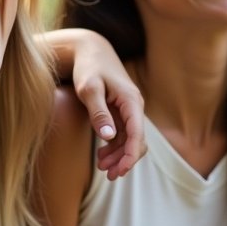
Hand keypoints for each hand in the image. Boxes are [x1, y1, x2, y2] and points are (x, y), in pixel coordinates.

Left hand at [69, 33, 145, 178]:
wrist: (90, 50)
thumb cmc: (88, 67)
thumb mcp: (89, 88)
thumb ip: (99, 112)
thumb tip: (109, 136)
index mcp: (131, 101)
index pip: (138, 134)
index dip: (131, 155)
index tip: (120, 171)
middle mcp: (134, 106)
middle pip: (137, 140)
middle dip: (125, 159)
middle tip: (109, 175)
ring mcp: (128, 109)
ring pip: (130, 140)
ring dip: (119, 155)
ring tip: (102, 167)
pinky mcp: (121, 111)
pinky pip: (123, 134)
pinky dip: (114, 147)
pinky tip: (102, 155)